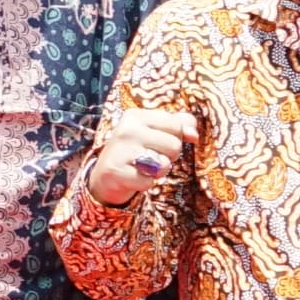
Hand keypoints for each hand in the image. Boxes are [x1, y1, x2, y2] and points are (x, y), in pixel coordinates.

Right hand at [84, 107, 201, 209]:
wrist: (106, 175)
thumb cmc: (137, 150)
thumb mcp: (155, 131)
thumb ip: (180, 125)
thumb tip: (194, 135)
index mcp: (136, 116)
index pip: (176, 125)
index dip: (176, 137)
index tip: (159, 141)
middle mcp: (127, 130)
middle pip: (174, 145)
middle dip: (169, 156)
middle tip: (151, 156)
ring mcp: (120, 151)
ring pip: (163, 164)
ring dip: (158, 171)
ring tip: (143, 167)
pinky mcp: (116, 171)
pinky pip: (148, 182)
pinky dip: (145, 184)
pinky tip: (133, 177)